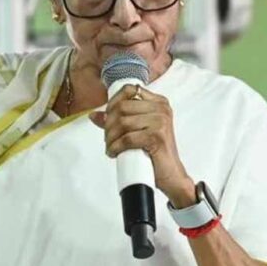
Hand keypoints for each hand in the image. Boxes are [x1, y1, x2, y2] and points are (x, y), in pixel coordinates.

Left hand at [89, 85, 195, 206]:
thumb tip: (94, 115)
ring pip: (122, 123)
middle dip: (109, 124)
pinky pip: (127, 138)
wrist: (172, 175)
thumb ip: (118, 120)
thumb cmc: (155, 153)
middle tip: (108, 139)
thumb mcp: (138, 131)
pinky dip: (116, 147)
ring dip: (110, 138)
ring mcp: (161, 121)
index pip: (129, 90)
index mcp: (159, 102)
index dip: (112, 103)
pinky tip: (114, 153)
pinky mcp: (157, 137)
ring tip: (110, 147)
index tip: (107, 119)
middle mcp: (161, 109)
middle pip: (122, 107)